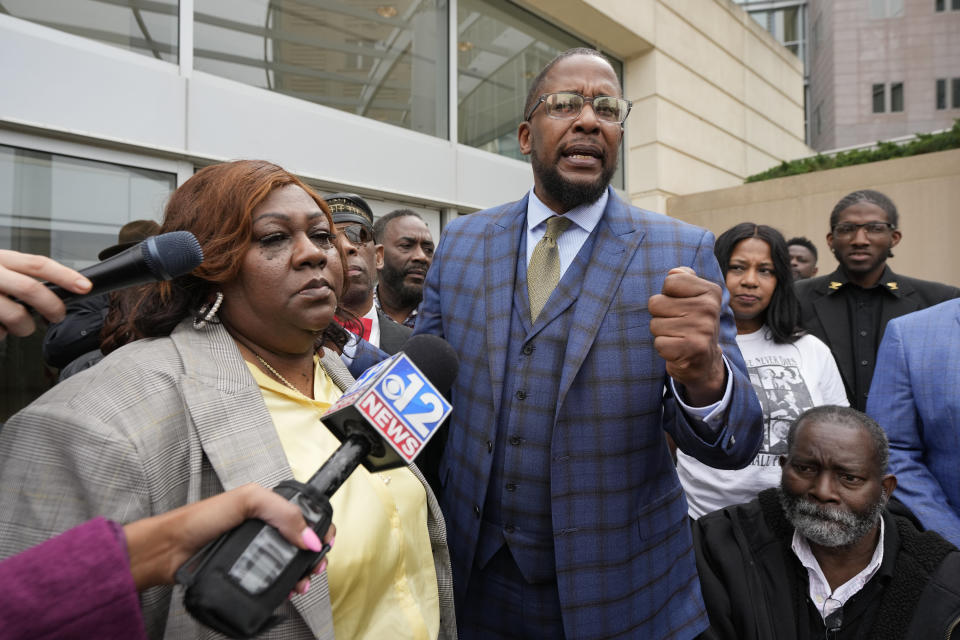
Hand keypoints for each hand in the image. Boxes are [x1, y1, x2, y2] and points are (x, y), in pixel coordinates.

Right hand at [0, 250, 91, 338]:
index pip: (39, 264)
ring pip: (17, 316)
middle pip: (31, 289)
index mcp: (4, 259)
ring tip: (21, 326)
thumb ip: (24, 275)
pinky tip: (0, 326)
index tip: (85, 286)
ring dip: (26, 327)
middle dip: (53, 306)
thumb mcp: (2, 269)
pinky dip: (3, 334)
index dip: (65, 276)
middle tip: (58, 315)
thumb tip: (62, 291)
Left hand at [124, 484, 335, 591]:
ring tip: (301, 583)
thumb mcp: (246, 501)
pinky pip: (272, 583)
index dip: (320, 529)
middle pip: (302, 545)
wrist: (168, 551)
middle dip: (314, 557)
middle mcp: (264, 531)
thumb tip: (310, 537)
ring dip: (302, 576)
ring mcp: (255, 555)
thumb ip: (282, 512)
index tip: (324, 543)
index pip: (305, 516)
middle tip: (315, 567)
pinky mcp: (246, 576)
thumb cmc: (199, 519)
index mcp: (267, 509)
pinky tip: (287, 591)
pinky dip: (284, 589)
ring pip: (290, 567)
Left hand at [648, 267, 725, 405]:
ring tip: (679, 336)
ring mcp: (702, 330)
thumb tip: (673, 272)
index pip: (670, 281)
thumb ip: (683, 278)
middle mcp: (709, 308)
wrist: (705, 361)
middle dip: (661, 315)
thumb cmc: (692, 323)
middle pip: (656, 303)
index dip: (668, 295)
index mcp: (711, 291)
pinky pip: (658, 343)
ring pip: (655, 324)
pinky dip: (664, 348)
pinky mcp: (692, 350)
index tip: (681, 305)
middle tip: (678, 324)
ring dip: (662, 332)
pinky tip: (678, 349)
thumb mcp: (694, 296)